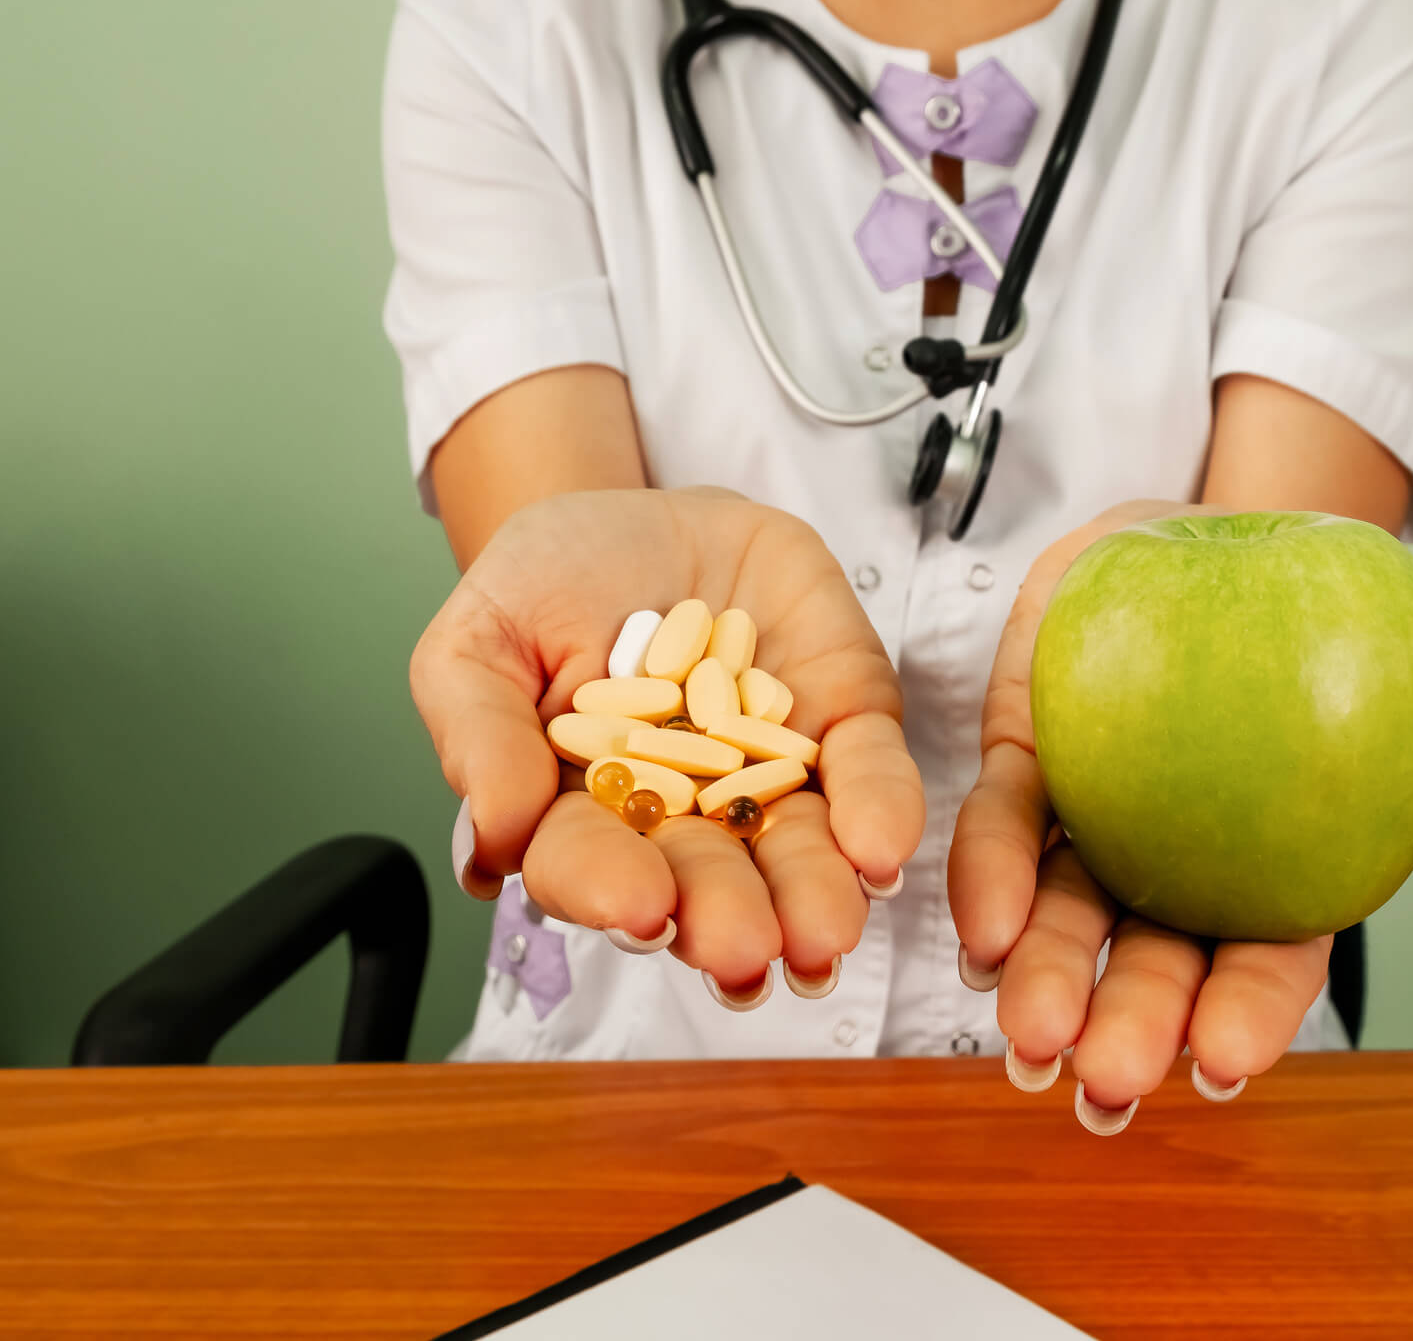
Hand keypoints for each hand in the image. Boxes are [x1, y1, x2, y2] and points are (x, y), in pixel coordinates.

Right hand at [410, 488, 923, 1000]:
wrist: (655, 515)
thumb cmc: (555, 582)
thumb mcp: (484, 634)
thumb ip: (479, 732)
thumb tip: (489, 844)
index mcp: (586, 814)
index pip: (590, 866)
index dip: (609, 889)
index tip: (636, 907)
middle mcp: (687, 819)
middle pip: (705, 878)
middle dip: (725, 918)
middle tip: (743, 950)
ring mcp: (774, 777)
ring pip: (797, 850)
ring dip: (813, 896)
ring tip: (824, 933)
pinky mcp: (845, 725)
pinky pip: (868, 773)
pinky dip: (879, 811)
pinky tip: (880, 850)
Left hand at [948, 501, 1412, 1131]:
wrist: (1221, 532)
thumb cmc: (1329, 621)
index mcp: (1277, 871)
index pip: (1268, 958)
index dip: (1248, 1014)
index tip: (1225, 1064)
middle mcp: (1180, 866)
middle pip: (1156, 959)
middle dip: (1133, 1027)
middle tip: (1108, 1080)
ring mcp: (1099, 821)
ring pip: (1066, 916)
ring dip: (1047, 982)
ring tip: (1031, 1039)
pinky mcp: (1029, 760)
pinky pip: (1004, 825)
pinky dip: (990, 879)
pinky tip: (981, 934)